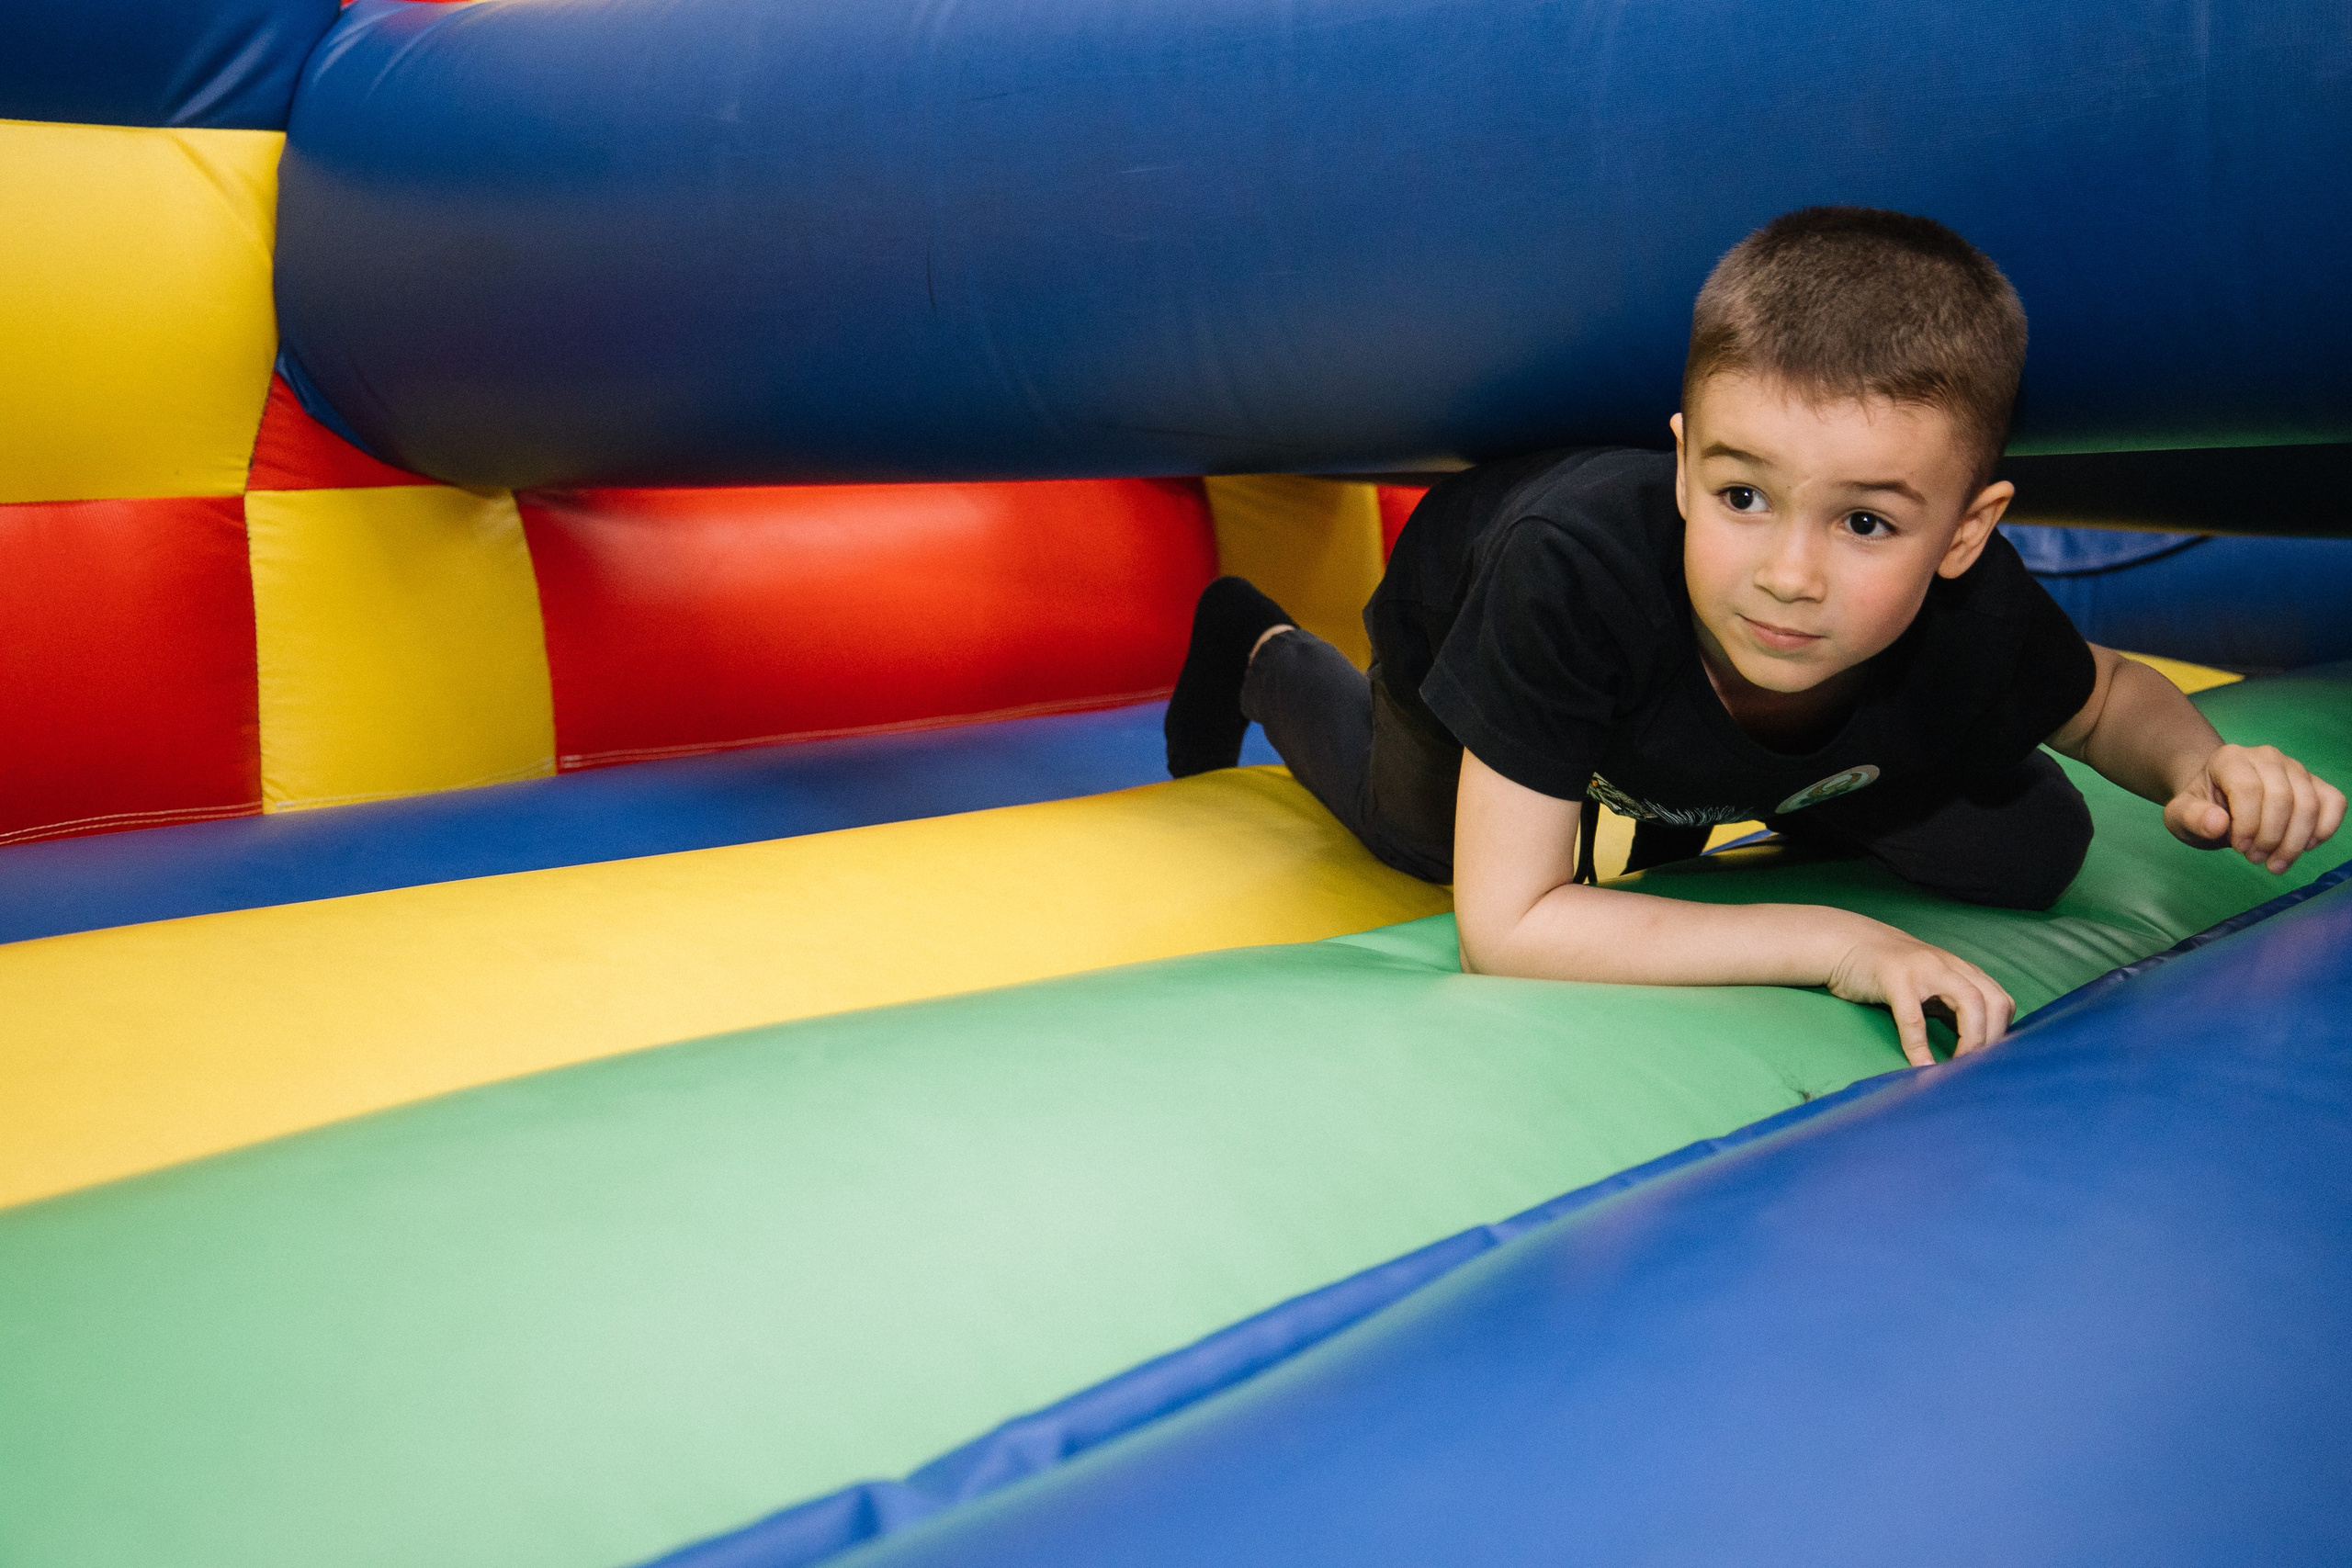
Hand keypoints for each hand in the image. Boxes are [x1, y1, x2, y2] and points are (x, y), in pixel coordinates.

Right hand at [1826, 927, 2014, 1066]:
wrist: (1844, 944)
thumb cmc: (1886, 972)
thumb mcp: (1926, 987)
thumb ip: (1949, 1006)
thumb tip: (1972, 1046)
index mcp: (1961, 971)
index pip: (2000, 1001)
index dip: (2001, 1033)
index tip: (1990, 1061)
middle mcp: (1950, 966)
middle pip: (1994, 1001)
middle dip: (1992, 1039)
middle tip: (1978, 1068)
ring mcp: (1925, 970)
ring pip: (1970, 1002)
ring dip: (1971, 1040)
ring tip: (1957, 1068)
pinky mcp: (1895, 979)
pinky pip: (1914, 1017)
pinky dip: (1919, 1046)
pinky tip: (1920, 1066)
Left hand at [2165, 744, 2345, 874]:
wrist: (2218, 801)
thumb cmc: (2201, 808)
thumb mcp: (2180, 816)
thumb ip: (2192, 818)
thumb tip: (2218, 824)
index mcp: (2230, 759)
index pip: (2249, 789)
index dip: (2247, 824)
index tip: (2238, 848)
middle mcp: (2266, 756)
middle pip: (2283, 798)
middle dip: (2271, 838)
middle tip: (2255, 859)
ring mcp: (2295, 768)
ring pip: (2310, 804)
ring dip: (2295, 842)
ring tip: (2275, 863)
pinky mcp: (2315, 783)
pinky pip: (2334, 802)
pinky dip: (2324, 829)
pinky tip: (2304, 847)